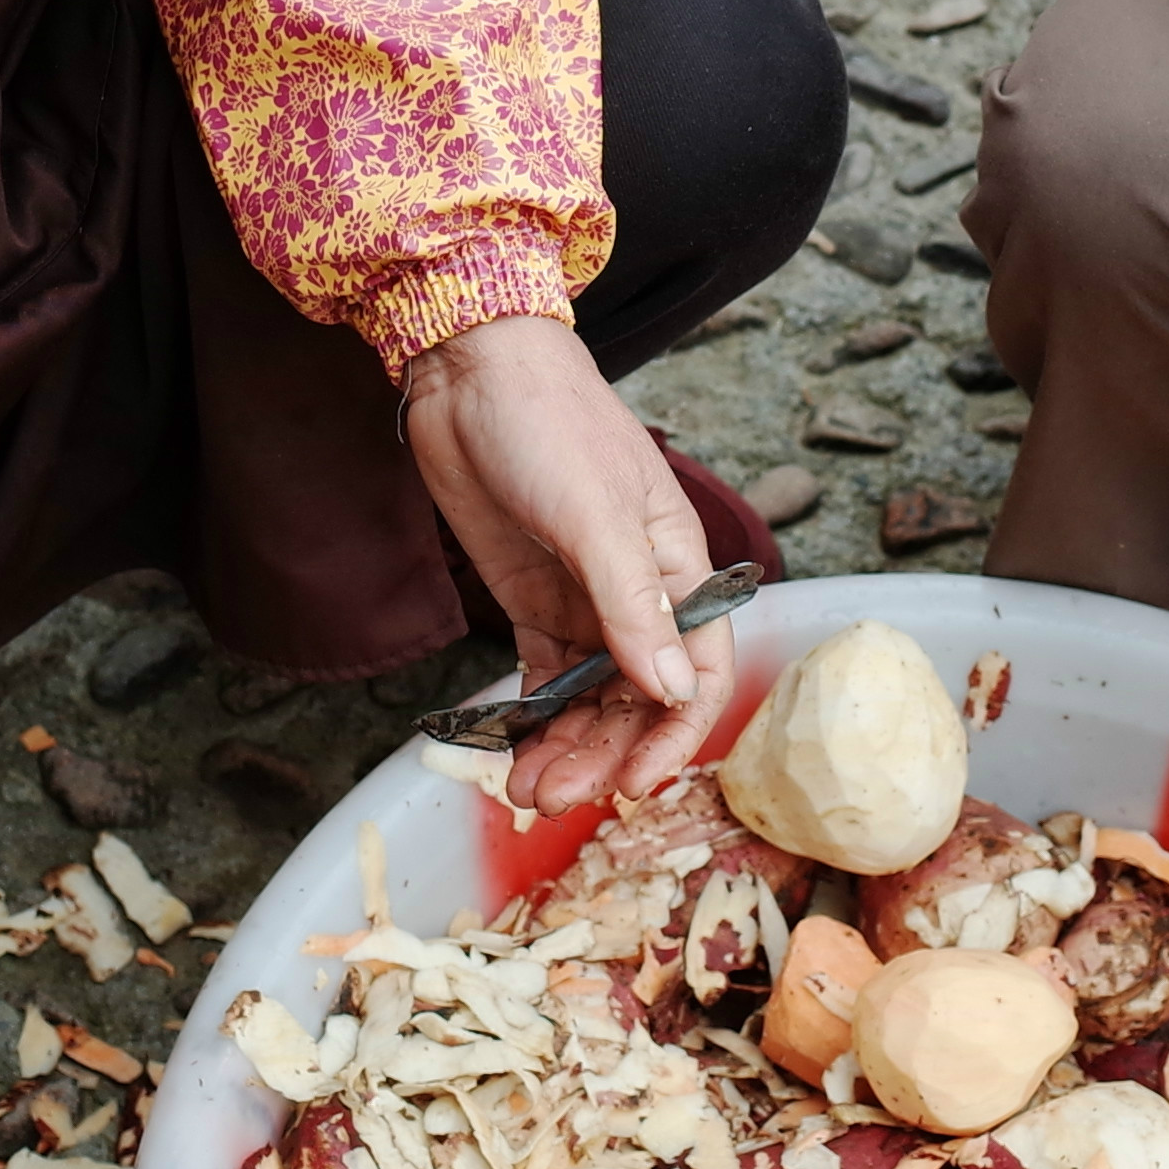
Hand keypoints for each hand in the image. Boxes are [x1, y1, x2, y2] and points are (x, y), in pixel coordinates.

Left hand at [398, 314, 740, 816]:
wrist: (470, 371)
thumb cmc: (549, 422)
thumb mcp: (594, 515)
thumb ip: (634, 606)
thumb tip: (674, 692)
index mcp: (677, 568)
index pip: (699, 673)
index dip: (673, 736)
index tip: (635, 786)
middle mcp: (638, 595)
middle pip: (639, 701)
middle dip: (603, 756)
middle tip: (550, 798)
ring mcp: (584, 602)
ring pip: (591, 701)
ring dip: (567, 749)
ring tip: (523, 791)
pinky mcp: (534, 604)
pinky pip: (547, 682)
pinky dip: (535, 722)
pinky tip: (513, 754)